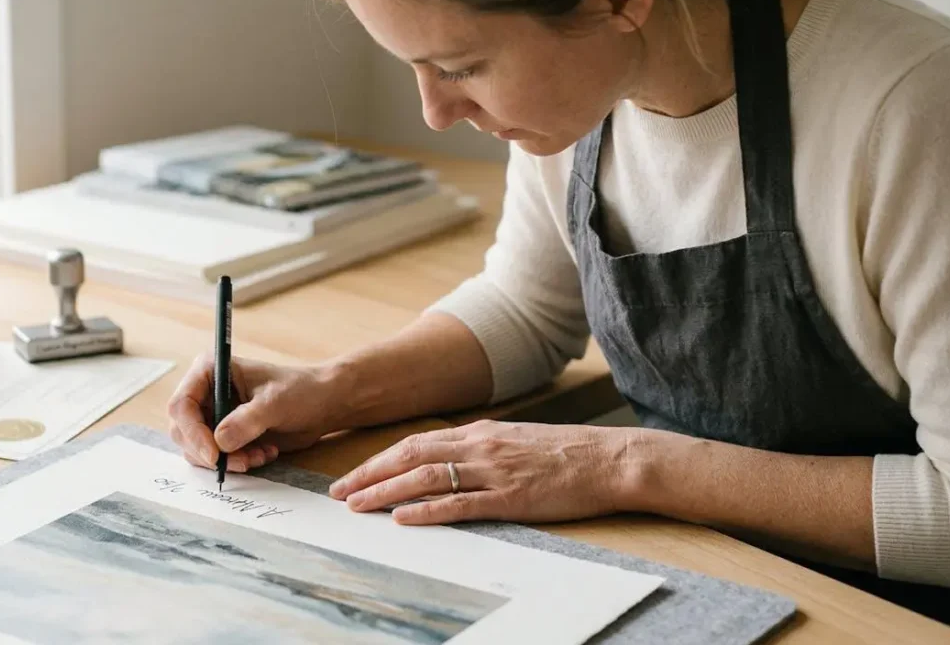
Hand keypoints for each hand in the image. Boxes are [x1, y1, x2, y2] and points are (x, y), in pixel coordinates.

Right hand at [167, 352, 347, 472]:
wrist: (322, 404)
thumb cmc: (300, 391)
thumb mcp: (274, 403)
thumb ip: (246, 421)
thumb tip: (219, 443)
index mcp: (209, 371)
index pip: (182, 405)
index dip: (192, 432)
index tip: (214, 455)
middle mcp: (205, 393)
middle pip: (183, 431)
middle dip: (210, 452)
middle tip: (242, 461)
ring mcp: (213, 415)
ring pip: (198, 449)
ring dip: (228, 460)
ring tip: (259, 455)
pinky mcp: (225, 436)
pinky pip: (217, 458)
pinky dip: (238, 463)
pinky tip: (264, 453)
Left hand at [327, 420, 636, 524]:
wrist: (610, 460)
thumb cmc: (567, 452)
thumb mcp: (515, 440)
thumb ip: (481, 447)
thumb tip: (448, 458)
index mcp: (479, 431)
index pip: (415, 442)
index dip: (379, 459)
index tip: (352, 475)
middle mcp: (479, 446)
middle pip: (409, 455)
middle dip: (369, 474)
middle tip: (338, 492)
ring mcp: (493, 471)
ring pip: (426, 477)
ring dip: (386, 491)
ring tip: (357, 505)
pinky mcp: (511, 497)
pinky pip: (460, 503)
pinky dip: (427, 509)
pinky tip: (403, 517)